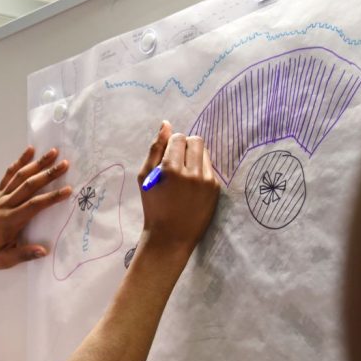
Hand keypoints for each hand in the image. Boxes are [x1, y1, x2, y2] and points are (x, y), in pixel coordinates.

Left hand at [0, 146, 72, 271]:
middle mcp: (5, 205)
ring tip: (52, 152)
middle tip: (65, 164)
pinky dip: (19, 162)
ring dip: (37, 163)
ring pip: (20, 176)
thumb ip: (23, 254)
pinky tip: (29, 151)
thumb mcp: (3, 260)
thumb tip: (44, 251)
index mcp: (10, 221)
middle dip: (48, 174)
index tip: (68, 190)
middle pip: (30, 185)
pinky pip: (8, 175)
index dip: (51, 197)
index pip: (34, 206)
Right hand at [136, 121, 220, 253]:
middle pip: (195, 140)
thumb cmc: (153, 205)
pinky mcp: (215, 188)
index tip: (167, 157)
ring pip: (205, 152)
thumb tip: (166, 124)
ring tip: (185, 173)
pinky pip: (210, 167)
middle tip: (177, 162)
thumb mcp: (145, 177)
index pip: (178, 138)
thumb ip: (155, 149)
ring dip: (194, 156)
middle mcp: (192, 173)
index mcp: (171, 169)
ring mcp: (206, 181)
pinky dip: (201, 170)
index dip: (171, 144)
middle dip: (185, 146)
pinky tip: (192, 184)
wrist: (171, 236)